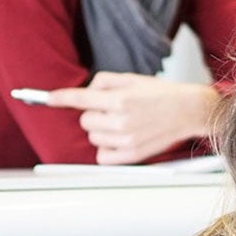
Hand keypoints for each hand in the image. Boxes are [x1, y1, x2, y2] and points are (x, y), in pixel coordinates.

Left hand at [45, 72, 221, 164]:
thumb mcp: (131, 79)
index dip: (60, 98)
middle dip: (93, 113)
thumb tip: (85, 92)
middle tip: (111, 109)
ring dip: (100, 130)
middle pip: (85, 121)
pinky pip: (102, 156)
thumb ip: (104, 82)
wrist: (187, 111)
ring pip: (92, 137)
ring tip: (120, 123)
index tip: (48, 98)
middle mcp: (121, 121)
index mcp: (120, 100)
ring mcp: (126, 141)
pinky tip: (119, 138)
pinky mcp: (132, 156)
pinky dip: (106, 148)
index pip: (80, 99)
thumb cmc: (160, 94)